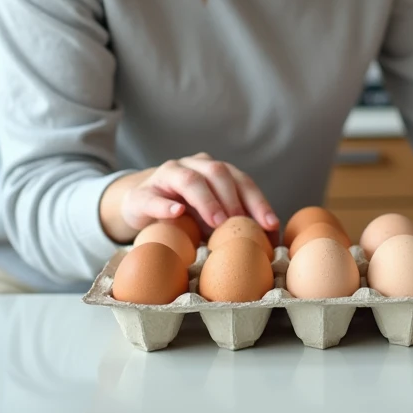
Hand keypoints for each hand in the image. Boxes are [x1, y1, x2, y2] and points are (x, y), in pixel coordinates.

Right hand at [104, 153, 277, 242]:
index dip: (257, 201)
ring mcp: (166, 176)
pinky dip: (166, 205)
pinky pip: (153, 197)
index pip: (241, 180)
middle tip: (241, 224)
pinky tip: (176, 213)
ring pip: (189, 179)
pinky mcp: (142, 193)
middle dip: (233, 198)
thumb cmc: (186, 213)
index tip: (270, 224)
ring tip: (217, 221)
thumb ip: (236, 223)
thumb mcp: (211, 216)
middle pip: (217, 172)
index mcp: (214, 170)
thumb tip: (271, 246)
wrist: (141, 204)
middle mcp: (192, 166)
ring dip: (206, 200)